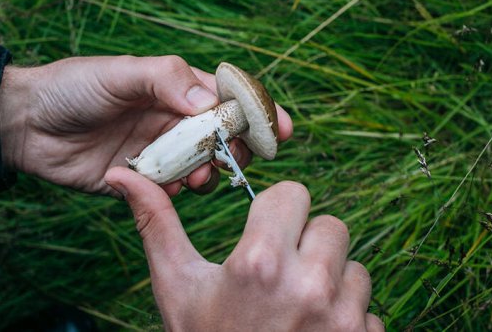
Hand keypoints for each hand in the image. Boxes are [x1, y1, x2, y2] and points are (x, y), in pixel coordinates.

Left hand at [0, 55, 291, 195]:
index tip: (281, 130)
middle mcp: (172, 121)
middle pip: (223, 138)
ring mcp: (158, 153)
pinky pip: (170, 193)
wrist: (25, 125)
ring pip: (202, 168)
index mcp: (174, 89)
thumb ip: (166, 80)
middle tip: (233, 159)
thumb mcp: (120, 73)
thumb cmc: (72, 87)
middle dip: (236, 150)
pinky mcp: (140, 182)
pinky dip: (175, 194)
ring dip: (208, 174)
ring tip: (197, 176)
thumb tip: (211, 102)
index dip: (256, 113)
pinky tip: (163, 189)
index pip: (227, 99)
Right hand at [104, 167, 383, 330]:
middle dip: (307, 246)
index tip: (263, 237)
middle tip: (280, 279)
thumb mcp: (178, 289)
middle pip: (331, 226)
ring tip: (295, 313)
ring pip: (354, 268)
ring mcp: (343, 318)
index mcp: (259, 262)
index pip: (294, 194)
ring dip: (331, 284)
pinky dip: (347, 323)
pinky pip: (369, 312)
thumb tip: (122, 173)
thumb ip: (158, 225)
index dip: (276, 213)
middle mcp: (308, 285)